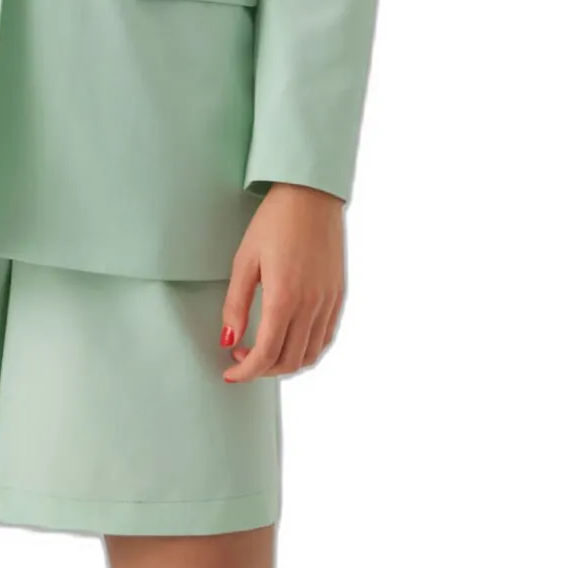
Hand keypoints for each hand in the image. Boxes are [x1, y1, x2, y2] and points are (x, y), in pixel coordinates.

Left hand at [219, 183, 345, 381]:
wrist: (311, 195)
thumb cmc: (274, 221)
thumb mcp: (245, 259)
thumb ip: (236, 303)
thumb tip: (229, 340)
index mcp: (285, 297)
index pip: (266, 354)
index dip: (246, 372)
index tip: (230, 372)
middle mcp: (311, 305)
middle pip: (289, 361)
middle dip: (262, 370)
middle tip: (242, 359)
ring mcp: (329, 302)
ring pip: (310, 355)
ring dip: (285, 364)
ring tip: (264, 352)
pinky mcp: (339, 295)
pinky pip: (325, 338)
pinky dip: (307, 351)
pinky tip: (290, 341)